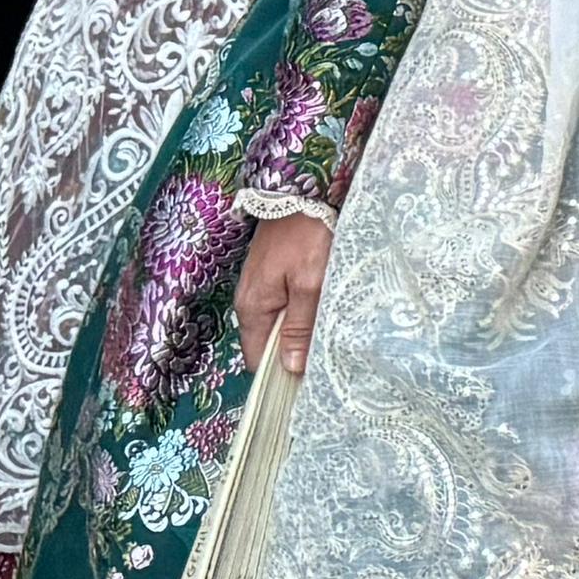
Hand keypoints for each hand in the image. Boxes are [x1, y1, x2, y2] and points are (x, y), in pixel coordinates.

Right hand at [234, 212, 333, 378]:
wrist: (302, 193)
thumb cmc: (307, 236)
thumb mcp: (310, 284)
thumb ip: (301, 326)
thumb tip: (290, 367)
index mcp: (253, 308)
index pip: (257, 360)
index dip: (279, 376)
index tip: (306, 384)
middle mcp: (249, 301)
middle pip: (268, 345)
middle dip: (292, 356)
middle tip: (325, 363)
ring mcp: (259, 288)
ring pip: (278, 326)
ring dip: (299, 335)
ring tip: (328, 340)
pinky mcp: (272, 276)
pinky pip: (283, 308)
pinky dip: (300, 316)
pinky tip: (322, 315)